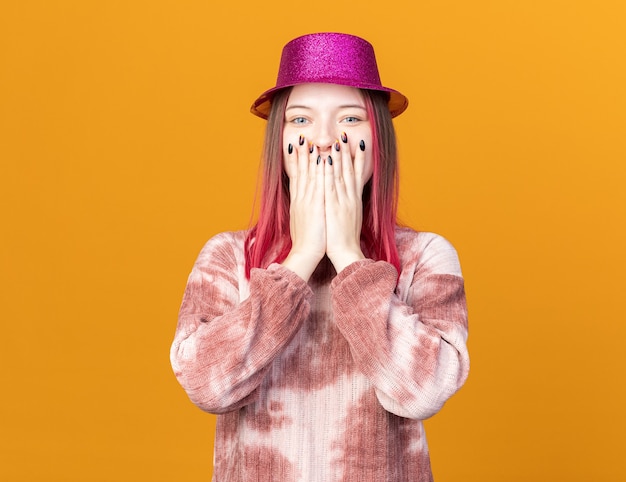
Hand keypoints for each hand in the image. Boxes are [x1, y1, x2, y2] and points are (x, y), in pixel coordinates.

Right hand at [281, 135, 325, 280]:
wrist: (305, 254)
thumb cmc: (306, 240)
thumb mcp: (302, 221)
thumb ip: (303, 209)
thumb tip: (303, 202)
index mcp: (297, 202)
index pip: (295, 177)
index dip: (294, 161)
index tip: (294, 147)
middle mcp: (300, 199)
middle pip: (299, 172)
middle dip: (299, 154)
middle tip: (299, 138)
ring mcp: (307, 201)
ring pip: (308, 175)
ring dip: (309, 157)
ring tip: (310, 142)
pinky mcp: (316, 206)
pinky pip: (318, 184)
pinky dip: (319, 170)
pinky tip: (322, 159)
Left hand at [324, 134, 366, 272]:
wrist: (345, 252)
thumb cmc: (345, 237)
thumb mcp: (350, 217)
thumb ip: (348, 204)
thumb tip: (347, 196)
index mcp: (354, 199)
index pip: (358, 174)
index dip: (359, 157)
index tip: (358, 143)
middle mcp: (350, 197)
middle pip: (350, 170)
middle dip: (348, 151)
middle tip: (346, 134)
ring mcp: (342, 201)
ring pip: (341, 174)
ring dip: (339, 156)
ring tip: (337, 140)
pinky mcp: (332, 206)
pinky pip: (330, 185)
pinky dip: (329, 172)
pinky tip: (327, 160)